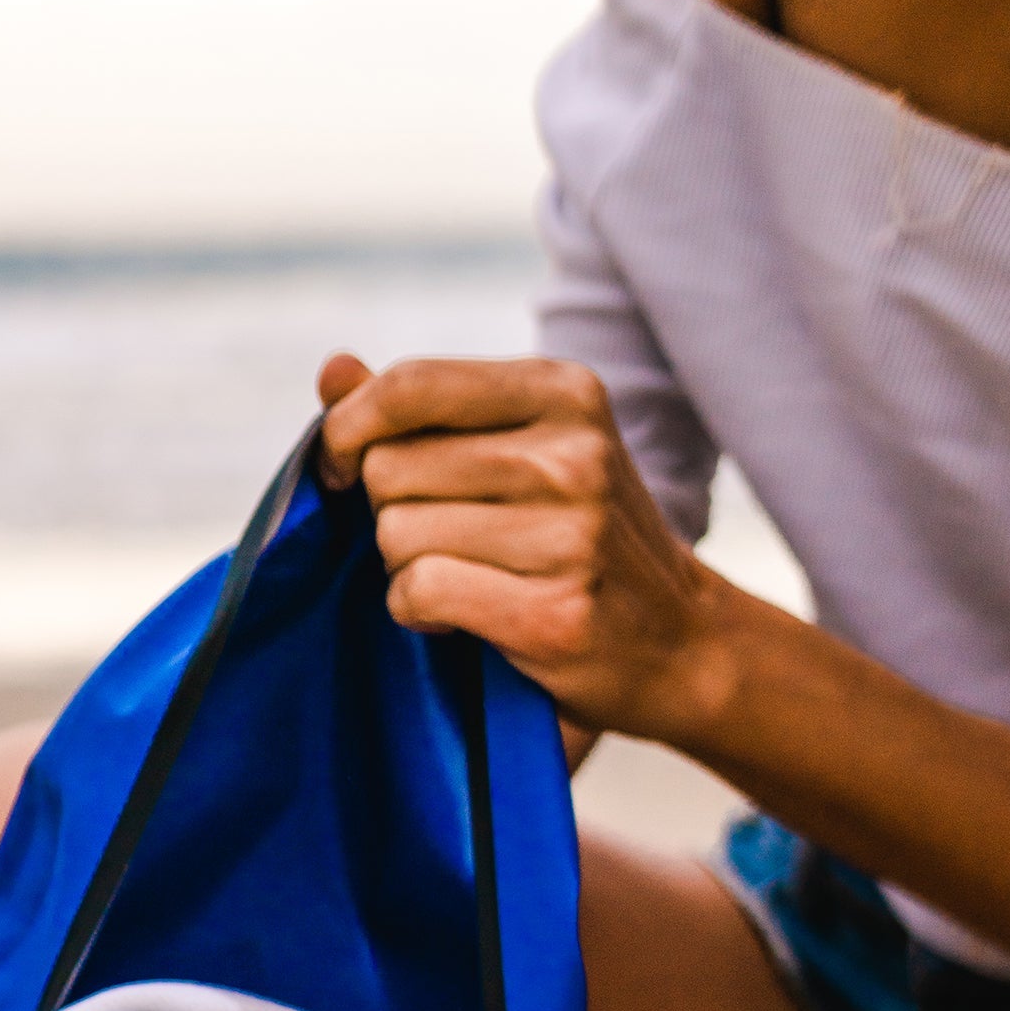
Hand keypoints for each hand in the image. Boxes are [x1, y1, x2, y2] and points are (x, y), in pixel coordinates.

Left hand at [316, 350, 736, 747]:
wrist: (678, 641)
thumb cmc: (578, 540)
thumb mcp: (524, 449)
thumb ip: (423, 411)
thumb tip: (331, 370)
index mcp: (564, 392)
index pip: (412, 385)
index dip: (349, 427)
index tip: (340, 467)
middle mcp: (573, 454)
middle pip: (389, 468)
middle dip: (387, 511)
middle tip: (440, 539)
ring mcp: (570, 535)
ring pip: (396, 534)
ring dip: (402, 567)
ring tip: (460, 576)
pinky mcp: (553, 612)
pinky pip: (418, 592)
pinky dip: (414, 611)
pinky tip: (455, 617)